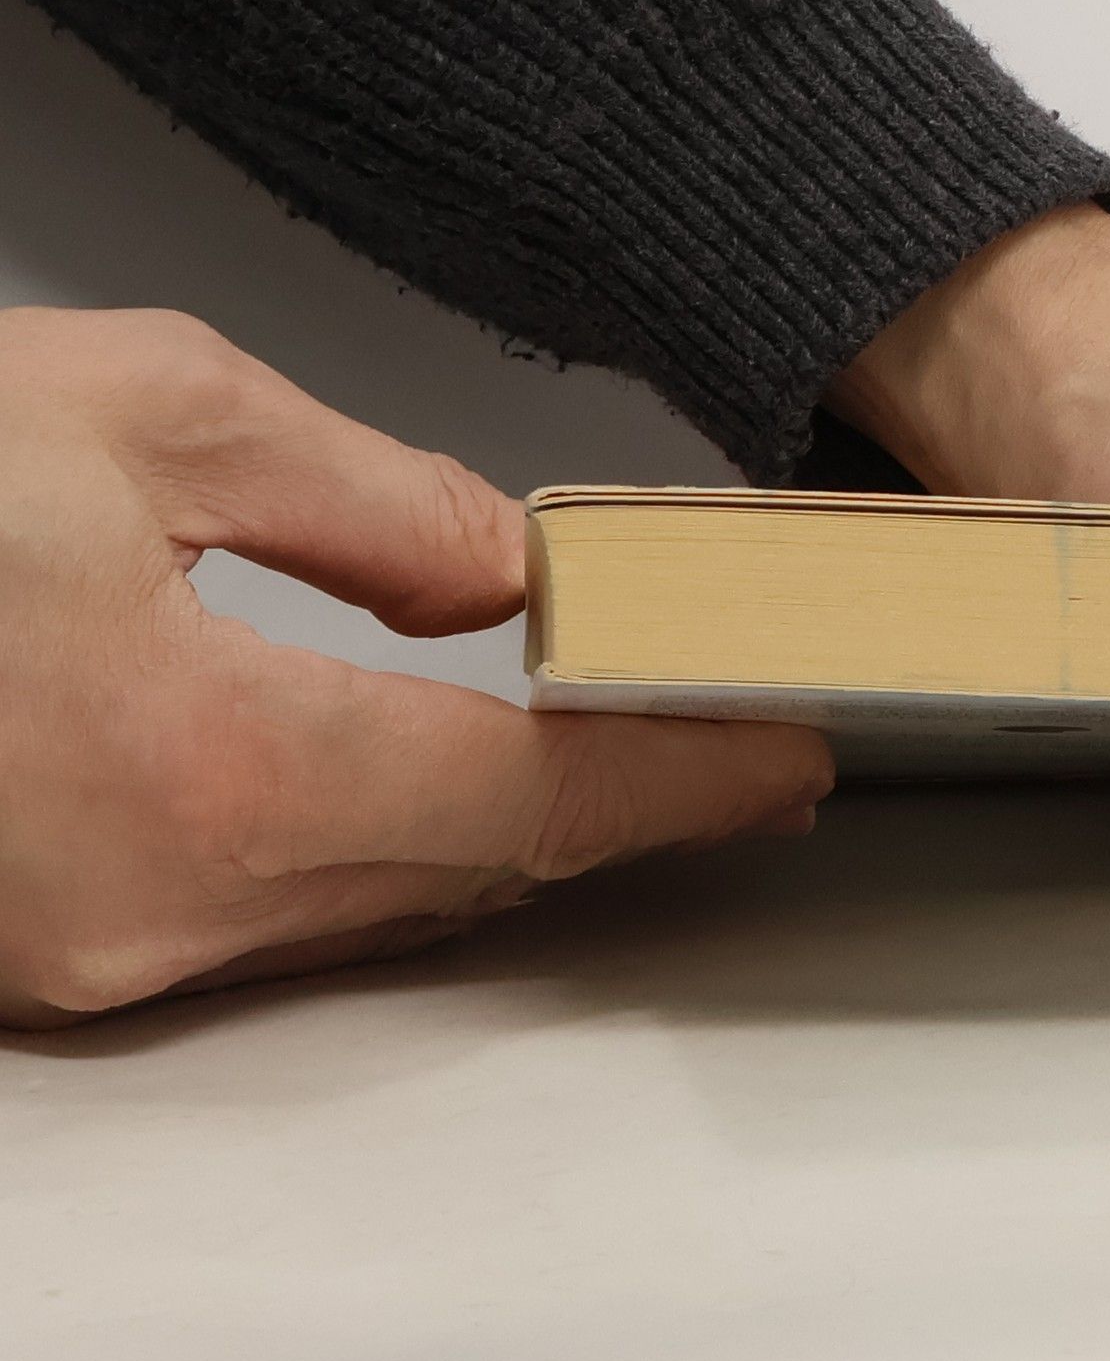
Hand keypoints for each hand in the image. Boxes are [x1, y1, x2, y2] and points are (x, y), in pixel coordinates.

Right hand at [0, 309, 832, 1029]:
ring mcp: (95, 949)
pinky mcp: (45, 948)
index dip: (685, 773)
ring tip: (613, 759)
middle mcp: (159, 902)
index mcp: (210, 764)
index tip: (785, 755)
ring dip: (502, 832)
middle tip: (730, 750)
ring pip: (379, 902)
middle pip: (478, 869)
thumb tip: (491, 569)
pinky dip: (375, 848)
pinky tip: (428, 786)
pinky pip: (272, 913)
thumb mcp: (133, 412)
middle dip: (617, 807)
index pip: (538, 795)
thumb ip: (359, 500)